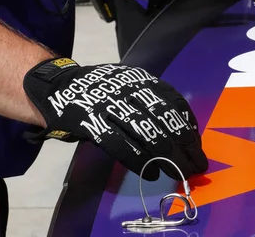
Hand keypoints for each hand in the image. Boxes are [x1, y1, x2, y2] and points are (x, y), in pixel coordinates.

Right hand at [23, 58, 207, 180]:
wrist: (57, 86)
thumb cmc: (101, 90)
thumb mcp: (130, 85)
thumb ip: (152, 100)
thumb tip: (183, 128)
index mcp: (142, 80)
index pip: (175, 103)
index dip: (189, 126)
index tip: (197, 145)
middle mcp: (129, 90)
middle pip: (165, 120)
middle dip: (185, 145)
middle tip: (196, 165)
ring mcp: (110, 106)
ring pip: (147, 133)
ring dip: (168, 157)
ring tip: (180, 172)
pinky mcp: (92, 123)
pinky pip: (121, 145)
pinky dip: (139, 161)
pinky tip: (152, 174)